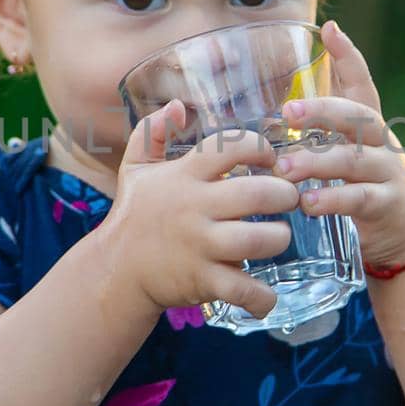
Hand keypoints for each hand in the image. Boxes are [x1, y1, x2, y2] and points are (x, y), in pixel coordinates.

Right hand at [96, 99, 303, 319]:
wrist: (115, 271)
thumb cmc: (134, 215)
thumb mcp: (136, 169)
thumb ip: (151, 133)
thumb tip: (177, 107)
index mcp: (184, 176)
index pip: (230, 147)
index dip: (259, 147)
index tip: (270, 158)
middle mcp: (194, 208)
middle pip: (256, 194)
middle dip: (285, 194)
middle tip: (289, 198)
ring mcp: (199, 246)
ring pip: (257, 240)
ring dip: (279, 238)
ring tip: (279, 236)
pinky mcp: (202, 281)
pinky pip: (242, 290)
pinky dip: (261, 298)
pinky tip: (266, 295)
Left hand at [272, 20, 404, 270]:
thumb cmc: (361, 190)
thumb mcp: (344, 158)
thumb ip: (315, 140)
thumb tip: (266, 121)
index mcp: (369, 126)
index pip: (361, 84)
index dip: (348, 56)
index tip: (330, 30)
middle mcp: (382, 142)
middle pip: (356, 116)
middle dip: (322, 110)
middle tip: (288, 112)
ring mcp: (388, 172)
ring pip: (352, 159)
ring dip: (316, 162)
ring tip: (284, 169)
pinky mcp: (388, 204)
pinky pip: (358, 198)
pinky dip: (332, 199)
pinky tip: (308, 203)